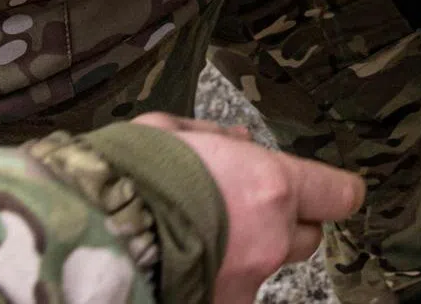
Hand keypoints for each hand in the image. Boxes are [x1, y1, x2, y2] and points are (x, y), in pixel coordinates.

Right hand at [133, 114, 363, 303]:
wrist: (83, 237)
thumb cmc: (129, 178)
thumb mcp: (175, 133)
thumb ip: (220, 139)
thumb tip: (242, 144)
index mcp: (272, 188)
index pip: (337, 195)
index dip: (337, 193)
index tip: (335, 192)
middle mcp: (269, 242)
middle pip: (306, 239)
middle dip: (286, 226)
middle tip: (248, 212)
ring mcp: (243, 286)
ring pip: (264, 270)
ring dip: (247, 256)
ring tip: (201, 239)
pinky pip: (230, 293)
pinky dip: (216, 280)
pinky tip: (183, 264)